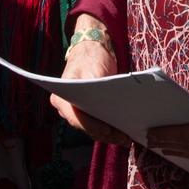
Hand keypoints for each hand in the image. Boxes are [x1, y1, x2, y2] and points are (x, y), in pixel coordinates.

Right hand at [52, 25, 129, 145]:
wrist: (92, 50)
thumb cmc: (91, 58)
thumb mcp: (94, 70)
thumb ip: (96, 88)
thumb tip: (105, 108)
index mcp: (62, 98)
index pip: (76, 117)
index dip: (92, 126)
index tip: (108, 130)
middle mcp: (65, 109)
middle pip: (85, 127)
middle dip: (105, 134)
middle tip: (124, 138)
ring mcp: (76, 112)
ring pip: (92, 129)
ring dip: (109, 135)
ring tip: (127, 138)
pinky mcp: (87, 112)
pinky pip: (97, 125)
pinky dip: (109, 129)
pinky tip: (124, 132)